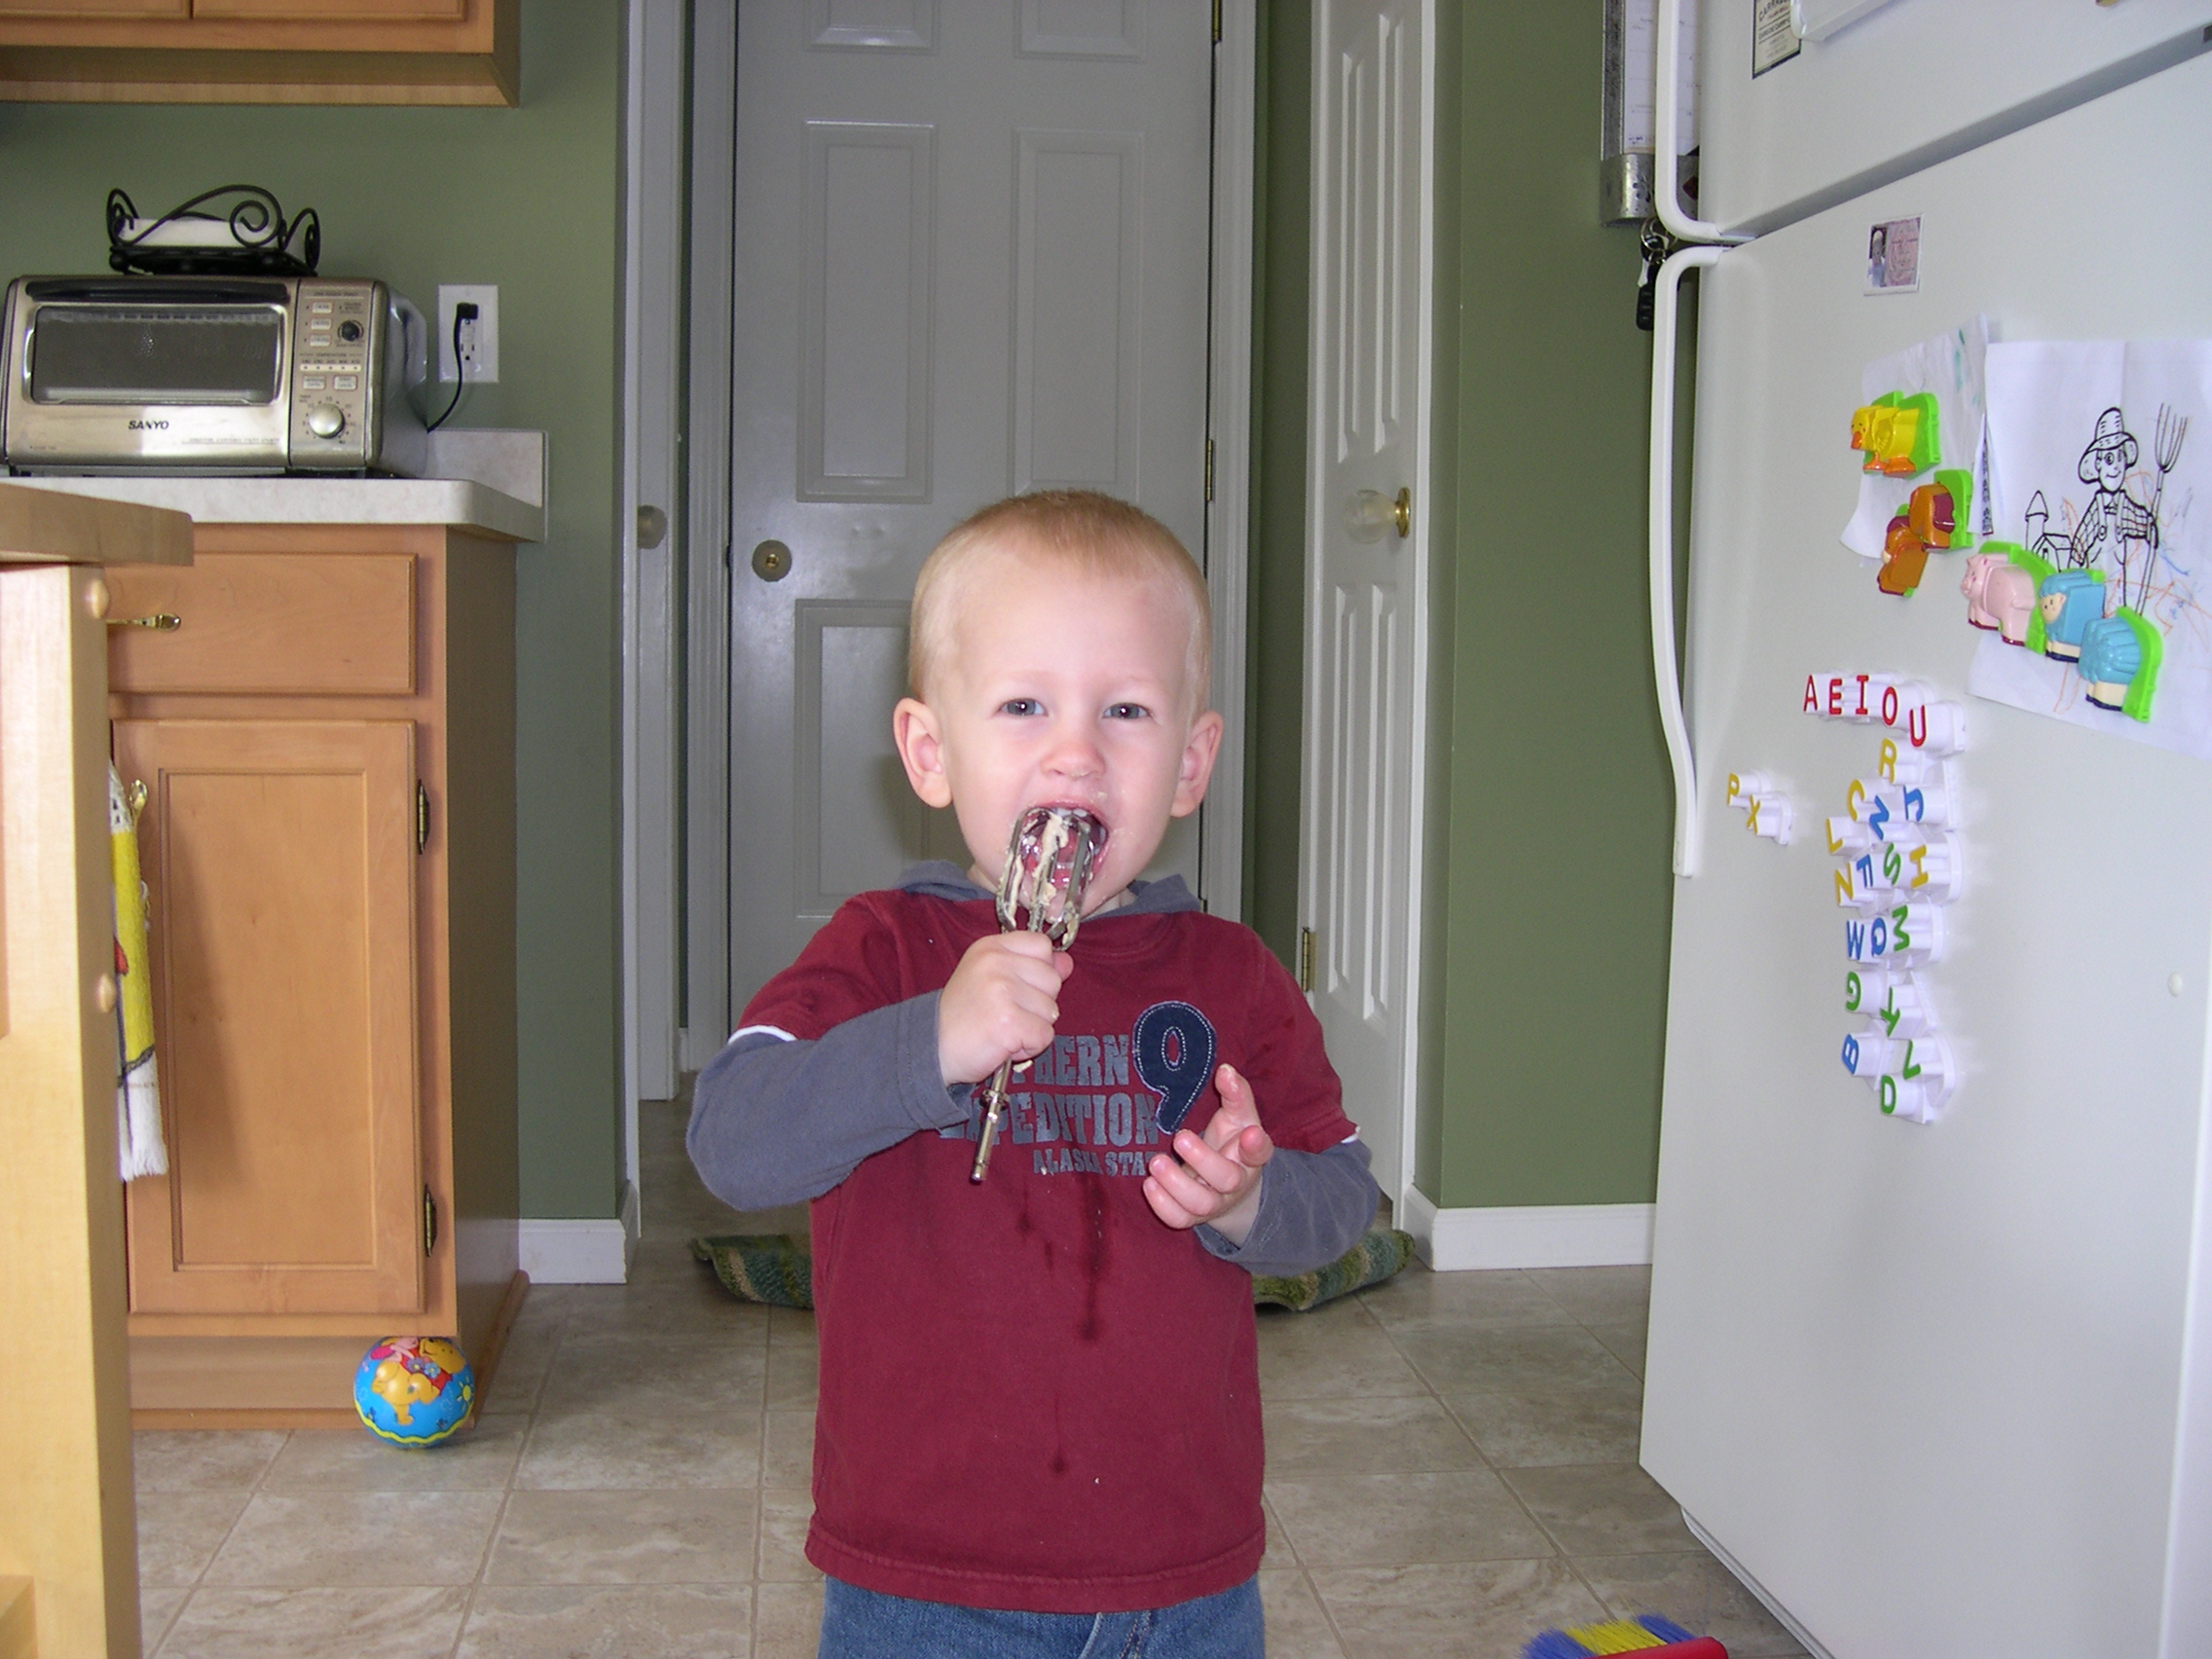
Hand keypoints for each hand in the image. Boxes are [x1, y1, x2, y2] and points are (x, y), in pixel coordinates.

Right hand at [937, 933, 1073, 1085]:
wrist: (931, 1048)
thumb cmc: (962, 1015)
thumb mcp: (990, 978)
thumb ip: (1029, 966)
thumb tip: (1066, 962)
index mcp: (990, 947)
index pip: (1042, 945)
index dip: (1039, 970)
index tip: (1017, 987)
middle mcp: (996, 963)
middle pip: (1052, 979)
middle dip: (1037, 1003)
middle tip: (1005, 1013)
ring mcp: (1002, 991)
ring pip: (1051, 1010)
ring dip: (1033, 1027)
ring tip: (1003, 1028)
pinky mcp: (1009, 1022)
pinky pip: (1045, 1035)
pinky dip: (1029, 1047)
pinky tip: (1004, 1044)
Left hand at [1143, 1063, 1272, 1244]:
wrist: (1223, 1185)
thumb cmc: (1230, 1142)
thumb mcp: (1237, 1116)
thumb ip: (1235, 1093)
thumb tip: (1225, 1069)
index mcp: (1249, 1156)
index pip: (1260, 1152)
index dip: (1256, 1146)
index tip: (1250, 1133)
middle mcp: (1235, 1183)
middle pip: (1227, 1180)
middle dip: (1203, 1160)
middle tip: (1180, 1137)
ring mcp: (1215, 1202)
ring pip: (1202, 1204)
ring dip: (1176, 1184)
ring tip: (1155, 1162)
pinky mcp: (1192, 1216)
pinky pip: (1180, 1219)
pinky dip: (1163, 1206)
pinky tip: (1148, 1184)